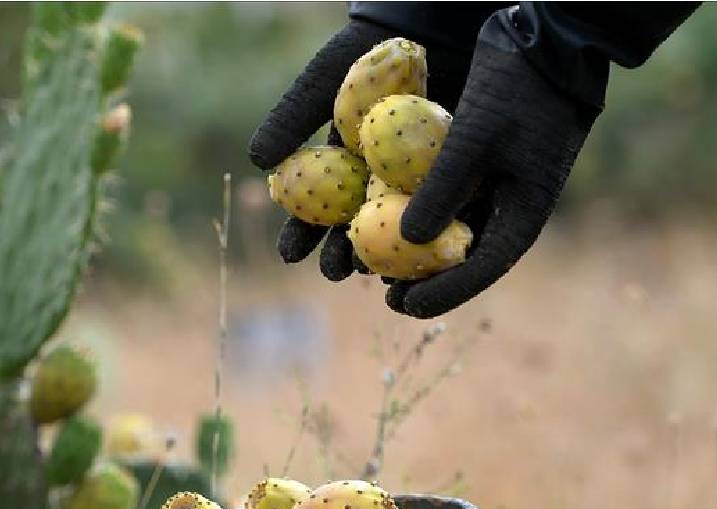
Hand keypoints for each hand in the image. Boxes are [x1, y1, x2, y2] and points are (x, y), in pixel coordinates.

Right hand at [249, 19, 471, 281]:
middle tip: (336, 273)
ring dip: (389, 256)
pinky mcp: (459, 174)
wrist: (429, 23)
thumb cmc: (370, 51)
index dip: (302, 235)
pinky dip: (438, 233)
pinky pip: (447, 210)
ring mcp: (419, 179)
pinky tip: (428, 254)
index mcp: (342, 165)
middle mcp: (378, 178)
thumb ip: (293, 117)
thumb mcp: (326, 80)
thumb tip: (257, 160)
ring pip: (401, 227)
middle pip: (356, 227)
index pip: (316, 209)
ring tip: (378, 274)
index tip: (290, 256)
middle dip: (344, 255)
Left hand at [388, 14, 600, 317]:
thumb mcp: (475, 137)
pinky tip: (381, 220)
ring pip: (450, 231)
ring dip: (416, 252)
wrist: (545, 39)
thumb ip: (443, 188)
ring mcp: (493, 186)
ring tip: (379, 270)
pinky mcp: (473, 163)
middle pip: (463, 258)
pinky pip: (441, 199)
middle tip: (387, 298)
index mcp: (524, 212)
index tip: (405, 308)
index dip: (443, 292)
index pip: (482, 269)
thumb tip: (406, 241)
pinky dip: (414, 213)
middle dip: (425, 281)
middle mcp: (508, 207)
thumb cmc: (518, 88)